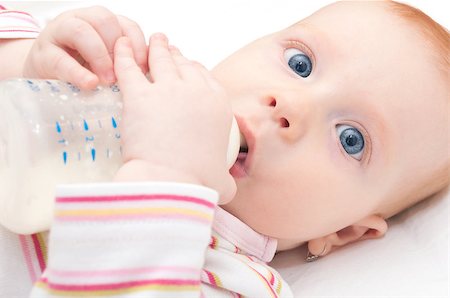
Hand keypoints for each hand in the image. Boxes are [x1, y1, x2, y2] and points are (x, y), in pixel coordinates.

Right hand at [23, 6, 147, 88]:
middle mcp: (80, 21)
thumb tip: (148, 73)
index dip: (138, 45)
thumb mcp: (108, 63)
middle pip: (104, 20)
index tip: (144, 69)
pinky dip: (78, 73)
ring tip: (108, 80)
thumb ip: (125, 62)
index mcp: (101, 23)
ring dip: (99, 56)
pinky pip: (60, 60)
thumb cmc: (82, 69)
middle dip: (117, 48)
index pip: (126, 24)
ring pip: (81, 31)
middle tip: (124, 74)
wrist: (46, 76)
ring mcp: (59, 34)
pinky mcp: (43, 54)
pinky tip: (90, 84)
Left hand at [113, 34, 235, 203]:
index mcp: (217, 107)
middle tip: (169, 50)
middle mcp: (196, 92)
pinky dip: (124, 54)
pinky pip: (129, 67)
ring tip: (154, 41)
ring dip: (157, 47)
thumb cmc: (196, 183)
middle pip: (184, 64)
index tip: (188, 66)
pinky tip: (123, 45)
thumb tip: (229, 188)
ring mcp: (168, 91)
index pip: (206, 77)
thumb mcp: (222, 182)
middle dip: (176, 55)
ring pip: (161, 59)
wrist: (171, 183)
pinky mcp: (139, 96)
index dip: (195, 69)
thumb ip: (226, 181)